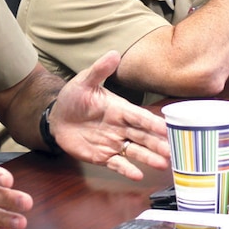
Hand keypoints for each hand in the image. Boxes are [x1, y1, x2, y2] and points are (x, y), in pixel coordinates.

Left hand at [50, 51, 170, 179]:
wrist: (57, 117)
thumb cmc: (73, 97)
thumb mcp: (84, 81)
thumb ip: (99, 71)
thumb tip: (113, 53)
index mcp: (119, 109)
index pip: (139, 116)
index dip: (153, 122)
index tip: (167, 128)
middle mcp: (121, 127)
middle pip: (142, 136)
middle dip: (157, 143)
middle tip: (172, 151)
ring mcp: (113, 142)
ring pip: (135, 151)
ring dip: (148, 158)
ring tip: (163, 164)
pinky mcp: (103, 156)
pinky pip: (117, 164)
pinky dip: (127, 170)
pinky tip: (137, 175)